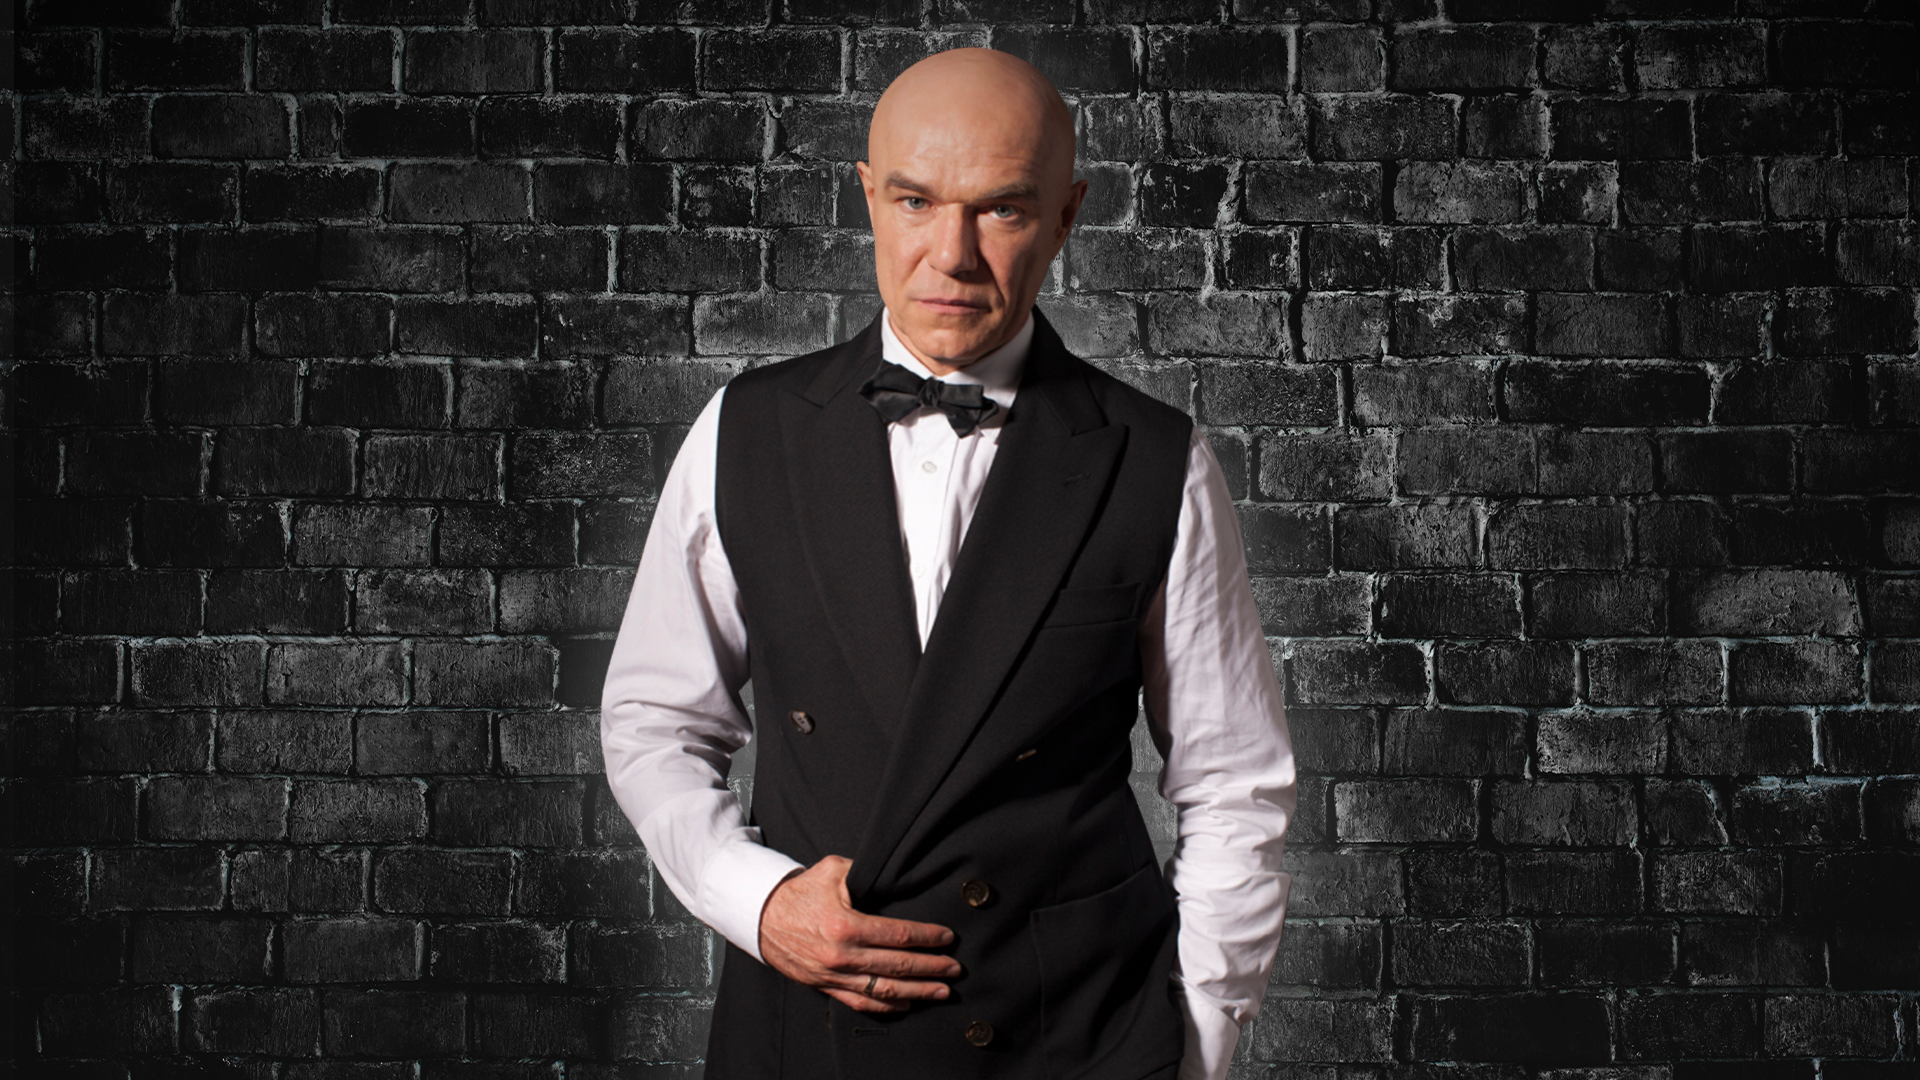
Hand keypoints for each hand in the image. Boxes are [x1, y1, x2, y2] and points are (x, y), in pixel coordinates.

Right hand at [758, 854, 960, 1013]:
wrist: (761, 916)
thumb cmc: (799, 892)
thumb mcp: (833, 871)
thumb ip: (867, 874)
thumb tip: (897, 876)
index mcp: (846, 925)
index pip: (899, 934)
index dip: (928, 938)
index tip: (947, 938)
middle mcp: (841, 956)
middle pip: (898, 966)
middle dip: (932, 968)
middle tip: (954, 967)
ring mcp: (834, 976)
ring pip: (884, 990)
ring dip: (918, 992)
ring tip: (941, 990)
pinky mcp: (826, 987)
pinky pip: (861, 1002)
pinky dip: (887, 1006)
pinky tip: (907, 1003)